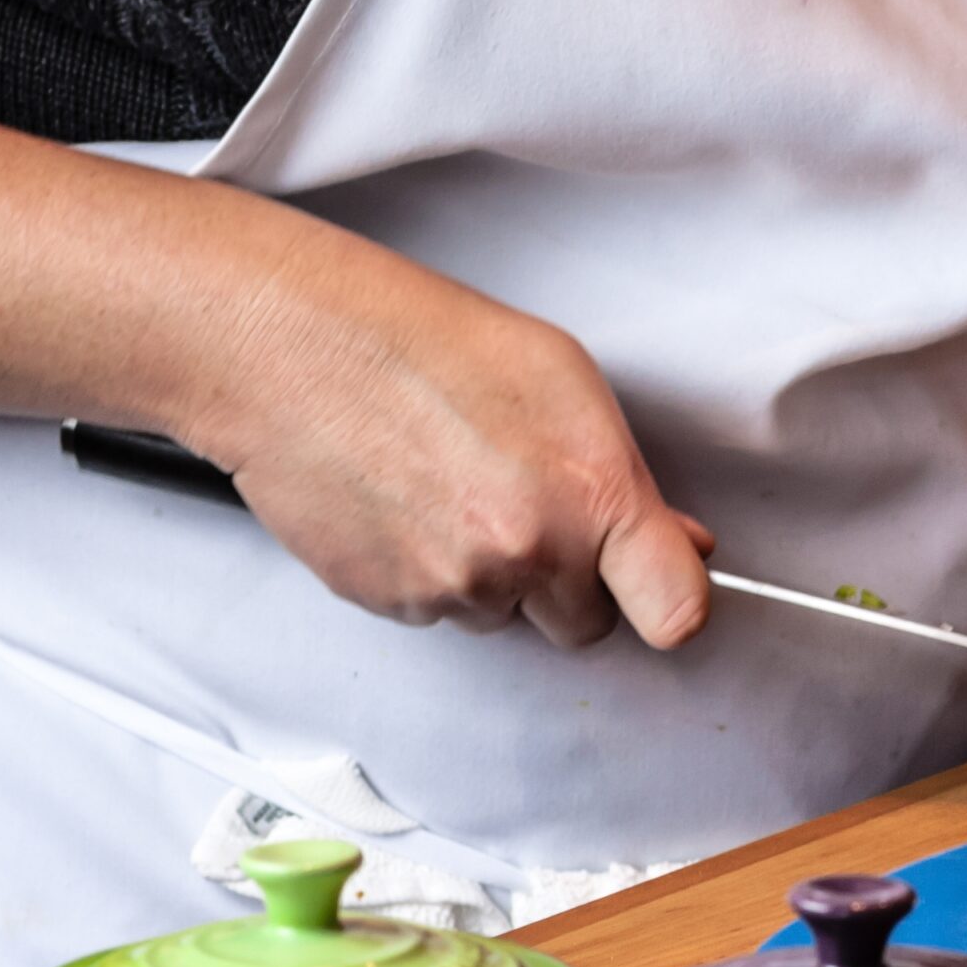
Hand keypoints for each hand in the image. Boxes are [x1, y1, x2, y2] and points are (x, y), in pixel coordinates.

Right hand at [165, 216, 712, 649]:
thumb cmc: (419, 342)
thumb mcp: (562, 380)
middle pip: (584, 624)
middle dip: (568, 583)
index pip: (675, 611)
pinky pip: (437, 611)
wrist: (289, 348)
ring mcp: (454, 587)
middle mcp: (526, 555)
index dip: (673, 607)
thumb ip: (628, 480)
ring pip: (504, 618)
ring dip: (493, 574)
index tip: (666, 598)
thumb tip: (676, 540)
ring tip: (450, 484)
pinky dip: (429, 572)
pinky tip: (409, 502)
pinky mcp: (390, 603)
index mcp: (590, 495)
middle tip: (527, 505)